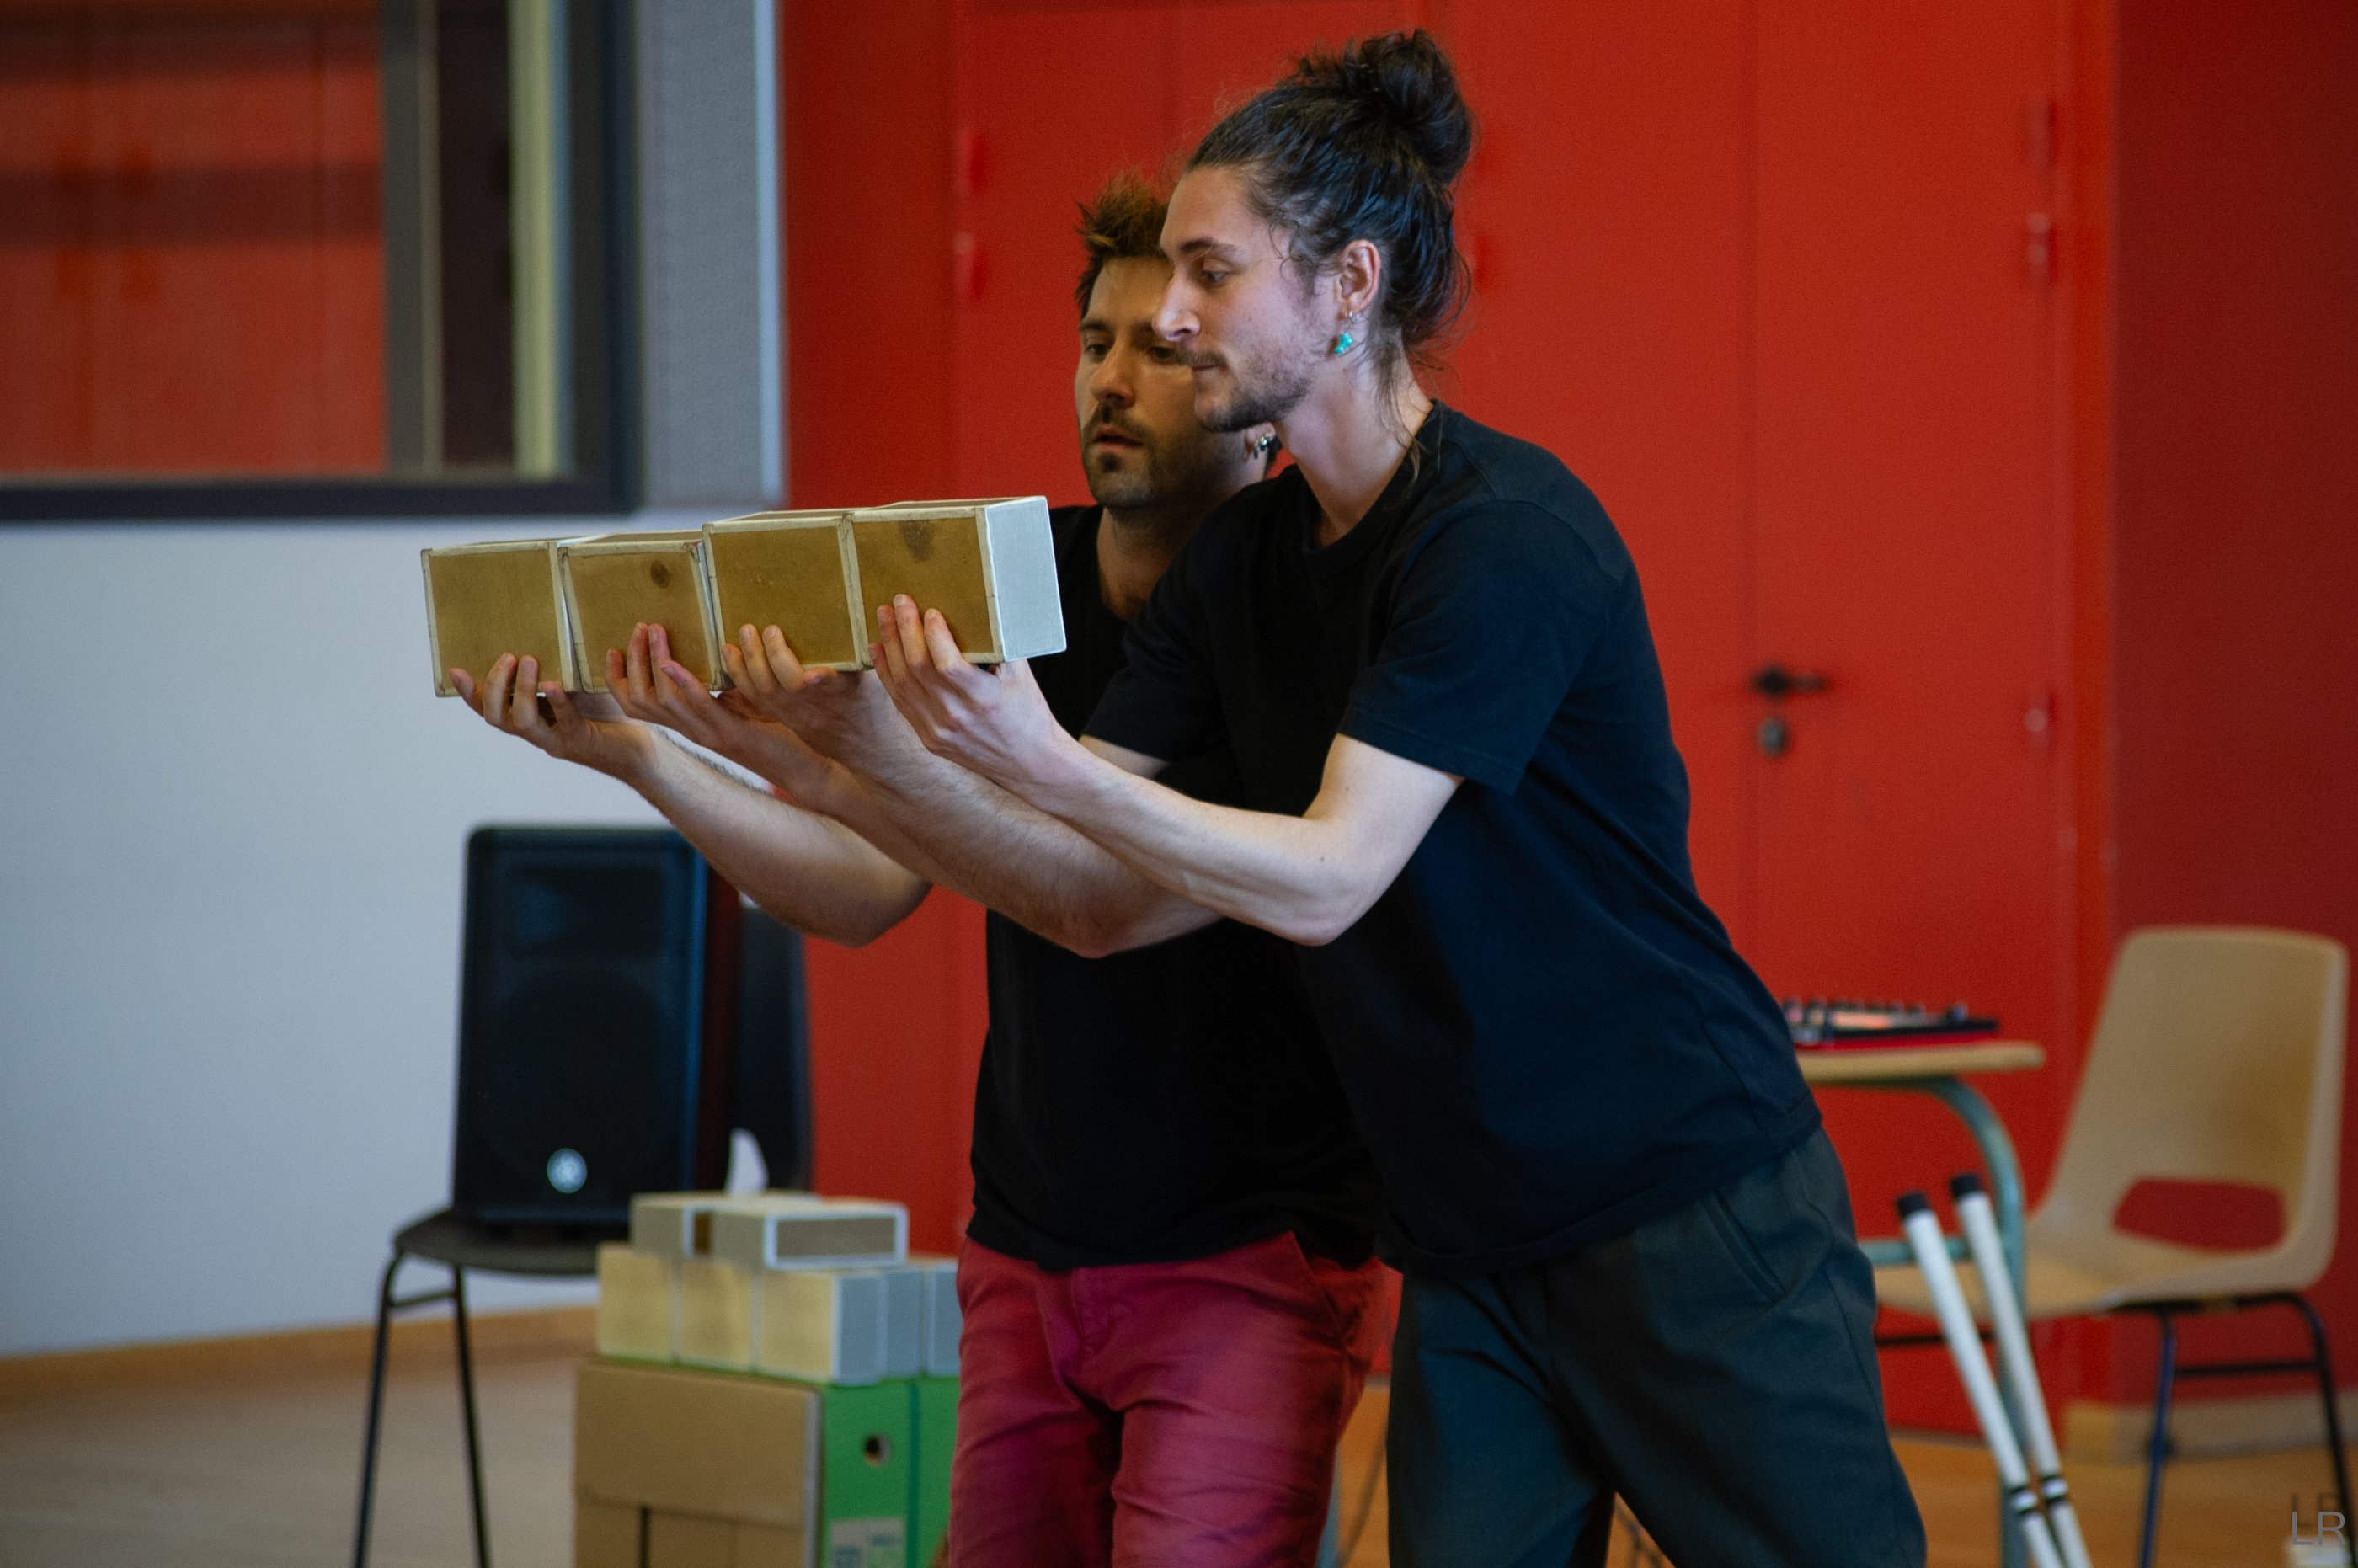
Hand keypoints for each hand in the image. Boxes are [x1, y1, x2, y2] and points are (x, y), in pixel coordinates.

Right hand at [450, 654, 653, 782]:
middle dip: (496, 685)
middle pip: (496, 716)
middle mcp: (535, 732)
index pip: (488, 708)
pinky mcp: (579, 741)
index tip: (455, 670)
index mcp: (528, 717)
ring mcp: (554, 739)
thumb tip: (542, 628)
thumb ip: (555, 666)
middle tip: (509, 657)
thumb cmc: (604, 712)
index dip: (469, 693)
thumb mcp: (574, 683)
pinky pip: (563, 723)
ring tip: (530, 661)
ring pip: (522, 722)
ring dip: (522, 689)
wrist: (638, 744)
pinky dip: (557, 703)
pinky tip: (555, 685)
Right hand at [604, 623, 840, 801]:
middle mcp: (692, 732)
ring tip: (653, 632)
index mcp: (690, 725)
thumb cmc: (774, 736)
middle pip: (643, 700)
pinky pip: (701, 707)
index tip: (611, 650)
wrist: (802, 770)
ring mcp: (709, 734)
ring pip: (665, 701)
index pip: (638, 706)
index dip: (619, 680)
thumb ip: (721, 691)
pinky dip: (684, 684)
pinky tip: (673, 664)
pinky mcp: (732, 734)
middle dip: (634, 663)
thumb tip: (713, 659)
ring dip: (655, 663)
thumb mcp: (739, 709)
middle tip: (637, 629)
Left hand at [723, 621, 925, 772]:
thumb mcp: (871, 679)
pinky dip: (738, 678)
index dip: (803, 669)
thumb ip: (862, 652)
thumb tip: (871, 611)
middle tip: (762, 628)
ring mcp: (794, 715)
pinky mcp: (783, 718)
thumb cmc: (871, 707)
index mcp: (840, 694)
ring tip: (738, 638)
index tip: (780, 637)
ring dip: (745, 665)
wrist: (864, 748)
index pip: (821, 683)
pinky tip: (730, 657)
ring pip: (762, 694)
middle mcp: (813, 707)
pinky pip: (754, 700)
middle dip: (765, 656)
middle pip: (782, 686)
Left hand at [869, 596, 1079, 795]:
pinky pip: (901, 702)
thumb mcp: (1021, 677)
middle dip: (905, 629)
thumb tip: (979, 608)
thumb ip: (999, 645)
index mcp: (985, 699)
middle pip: (918, 668)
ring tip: (884, 618)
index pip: (948, 664)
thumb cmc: (1028, 714)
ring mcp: (939, 731)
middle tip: (899, 602)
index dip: (934, 634)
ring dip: (890, 646)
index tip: (930, 611)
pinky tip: (879, 650)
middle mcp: (958, 717)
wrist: (1029, 763)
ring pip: (903, 683)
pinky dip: (887, 673)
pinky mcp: (929, 739)